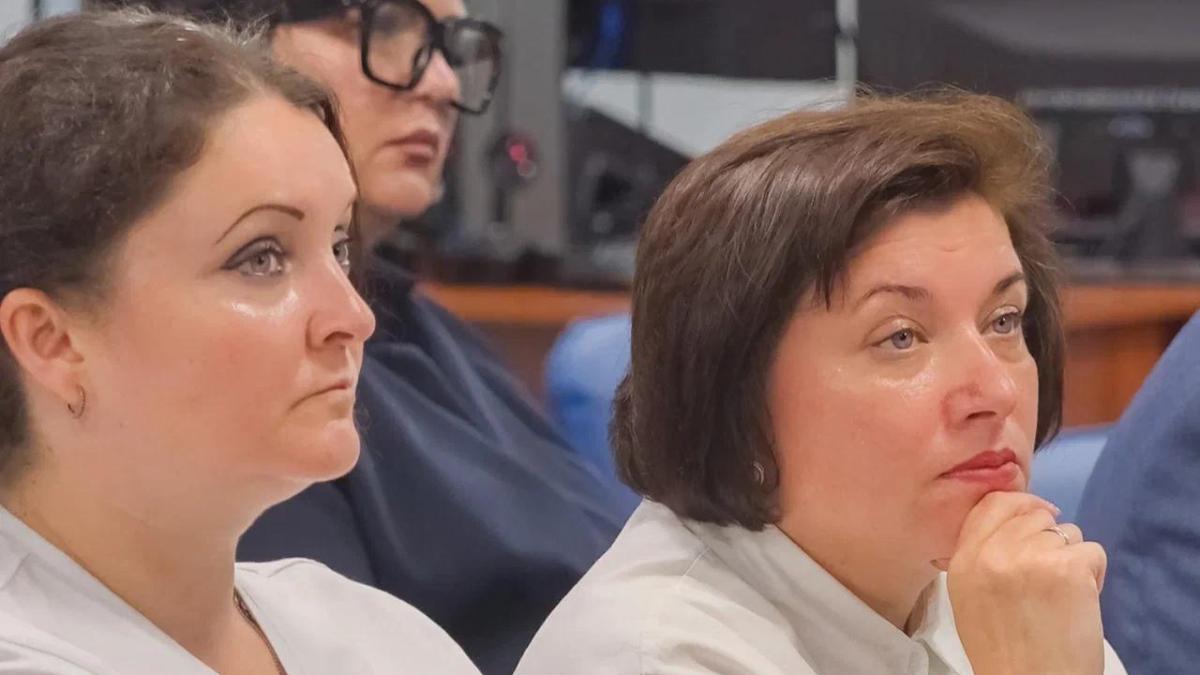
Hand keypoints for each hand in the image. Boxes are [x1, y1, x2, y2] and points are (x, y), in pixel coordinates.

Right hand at [942, 491, 1106, 674]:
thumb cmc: (1003, 650)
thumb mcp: (969, 598)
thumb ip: (981, 557)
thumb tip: (1010, 526)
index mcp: (963, 560)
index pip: (992, 503)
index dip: (1020, 504)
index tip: (1038, 516)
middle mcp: (993, 553)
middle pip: (1034, 515)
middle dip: (1048, 538)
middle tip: (1049, 576)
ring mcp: (1031, 557)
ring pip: (1066, 532)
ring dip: (1071, 557)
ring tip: (1061, 596)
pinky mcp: (1069, 568)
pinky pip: (1092, 551)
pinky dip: (1094, 574)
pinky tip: (1080, 602)